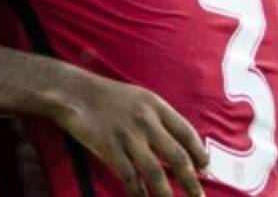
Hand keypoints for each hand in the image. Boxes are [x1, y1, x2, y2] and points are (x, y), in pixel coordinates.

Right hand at [55, 75, 208, 196]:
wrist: (73, 91)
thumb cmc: (107, 96)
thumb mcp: (138, 97)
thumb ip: (158, 118)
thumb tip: (178, 144)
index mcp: (155, 105)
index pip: (186, 132)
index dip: (199, 153)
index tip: (204, 168)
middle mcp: (145, 120)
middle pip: (177, 156)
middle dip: (191, 181)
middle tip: (199, 196)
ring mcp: (127, 135)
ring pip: (155, 172)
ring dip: (167, 194)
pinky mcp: (109, 148)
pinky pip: (130, 177)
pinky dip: (139, 193)